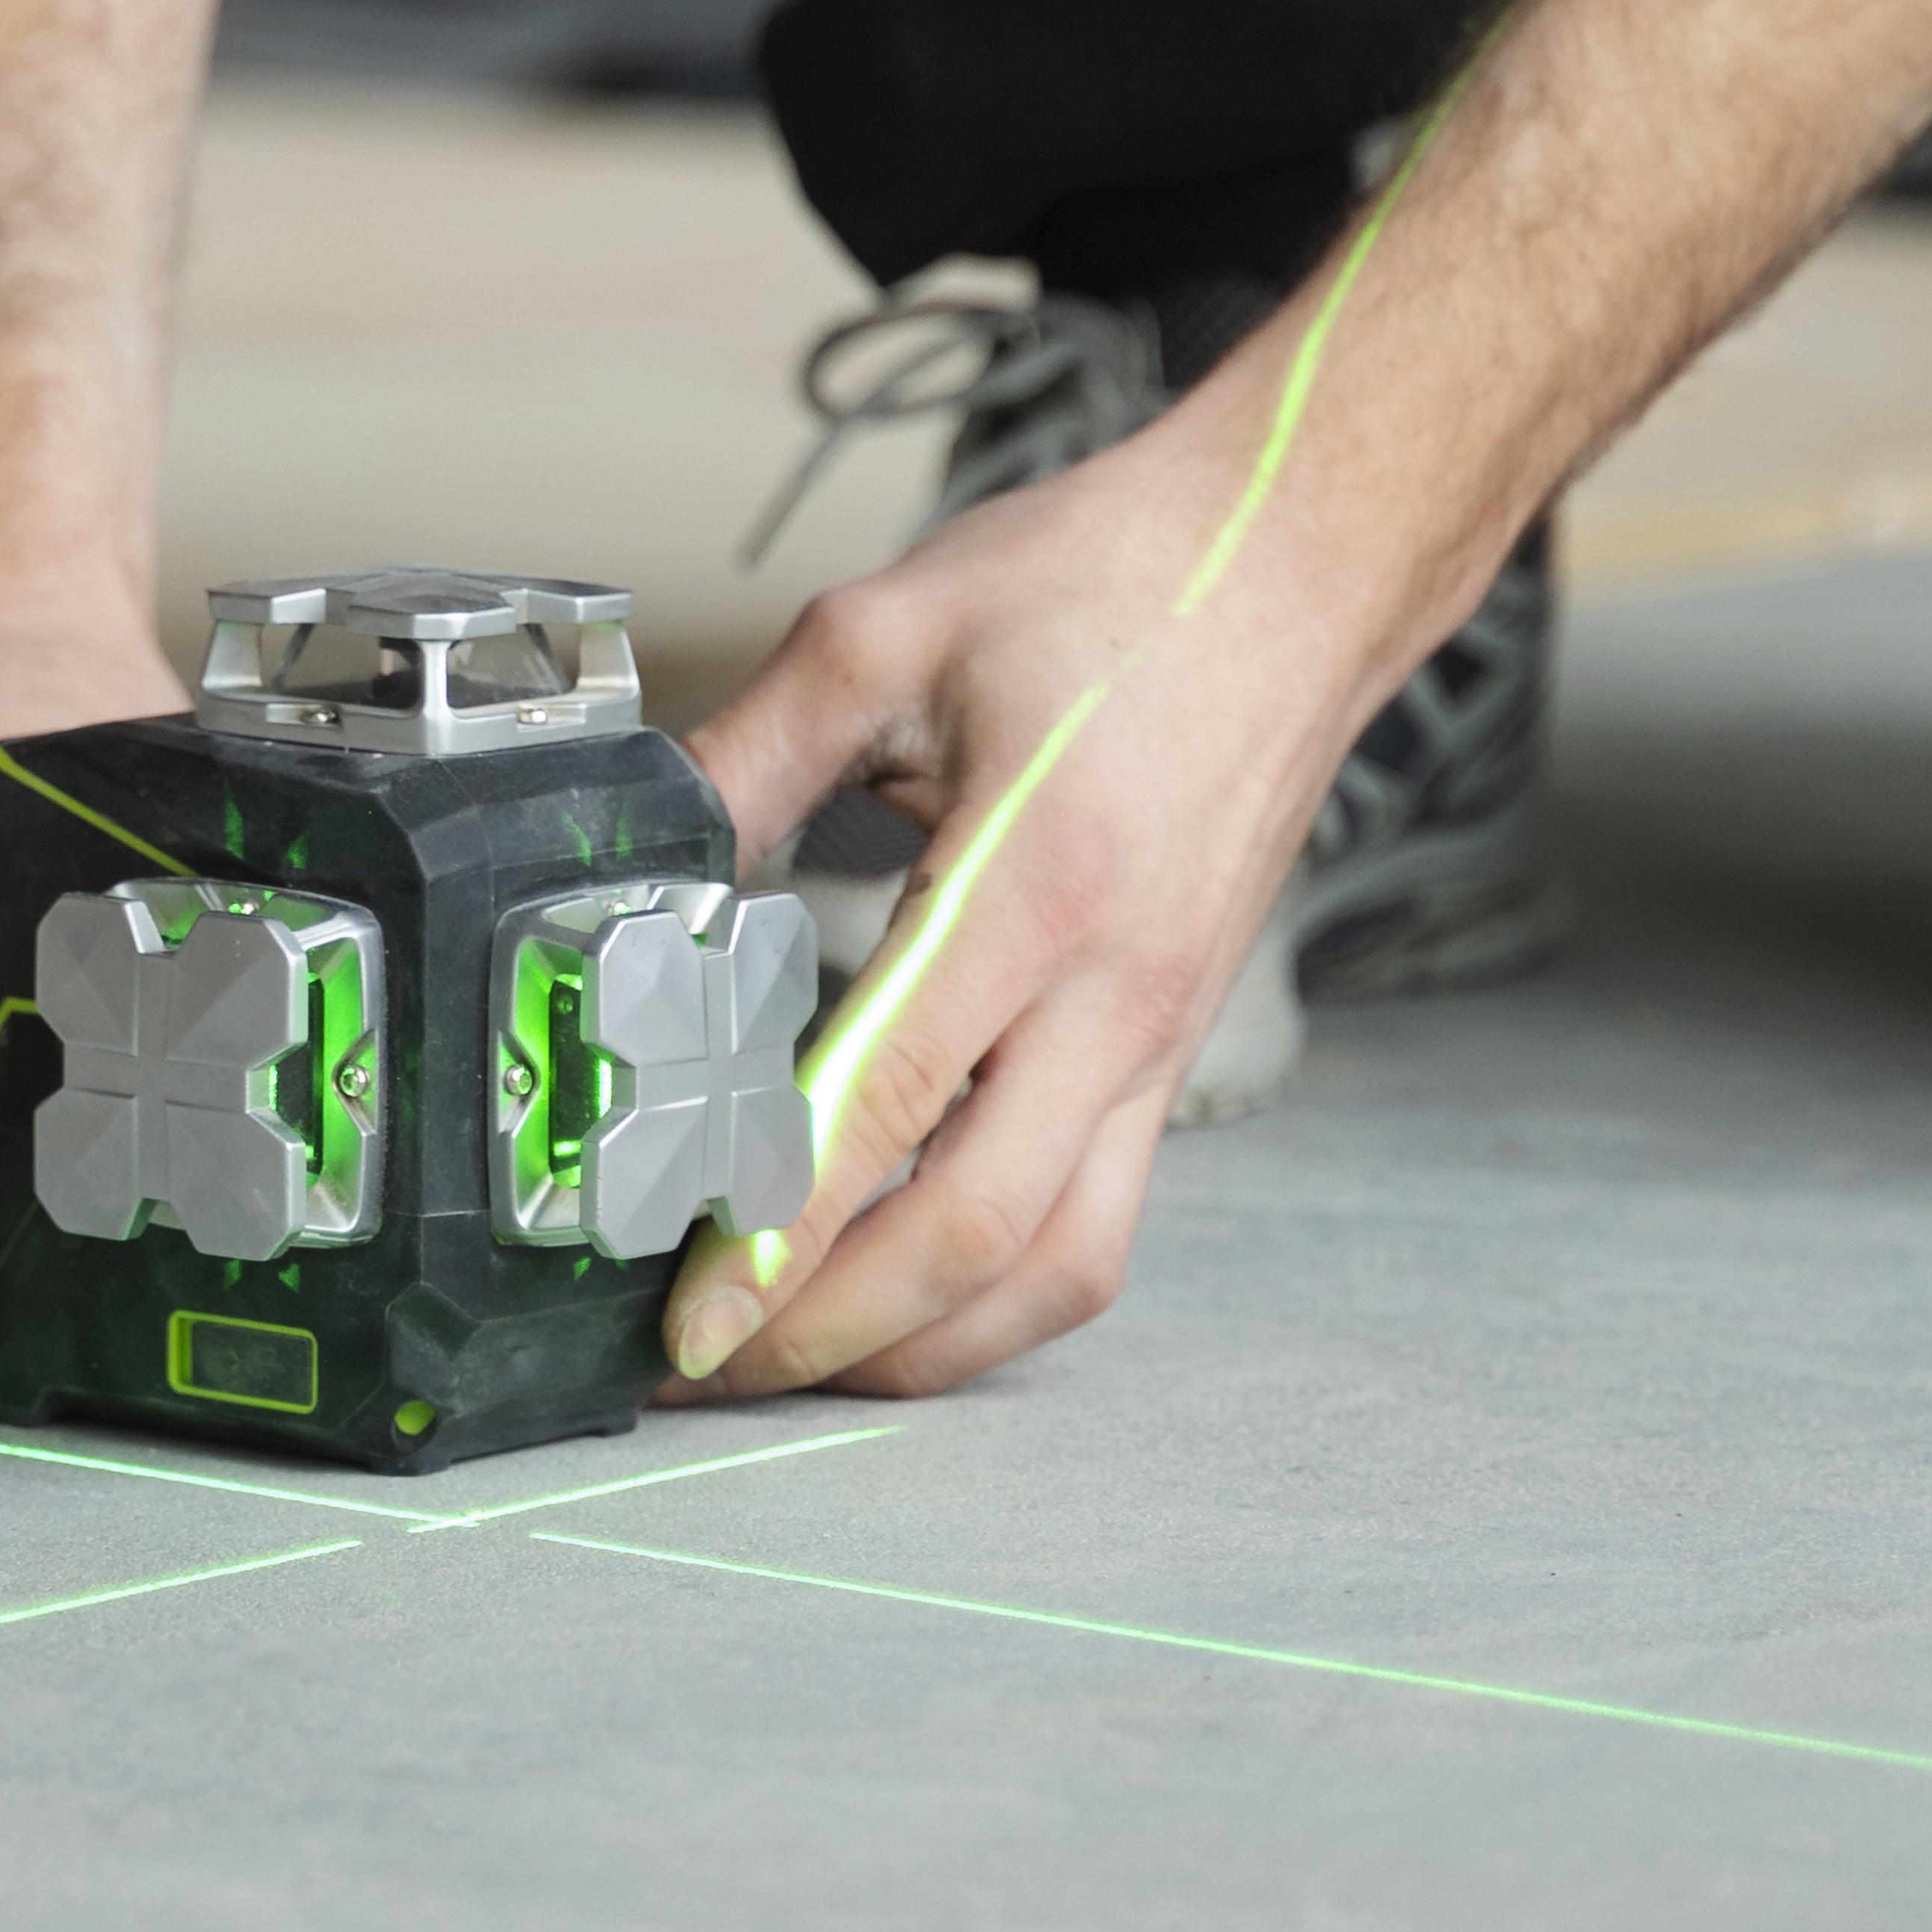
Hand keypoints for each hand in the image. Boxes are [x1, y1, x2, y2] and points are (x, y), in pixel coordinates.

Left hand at [670, 374, 1383, 1404]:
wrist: (1300, 563)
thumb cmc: (1114, 581)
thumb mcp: (890, 628)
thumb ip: (747, 755)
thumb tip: (631, 864)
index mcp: (1036, 882)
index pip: (892, 1104)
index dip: (780, 1229)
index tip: (687, 1315)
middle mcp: (1115, 990)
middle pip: (975, 1234)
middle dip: (826, 1331)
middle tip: (702, 1368)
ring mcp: (1160, 1035)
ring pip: (1055, 1266)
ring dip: (920, 1342)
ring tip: (792, 1357)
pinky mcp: (1174, 1049)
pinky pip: (1097, 1223)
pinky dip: (998, 1296)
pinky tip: (905, 1293)